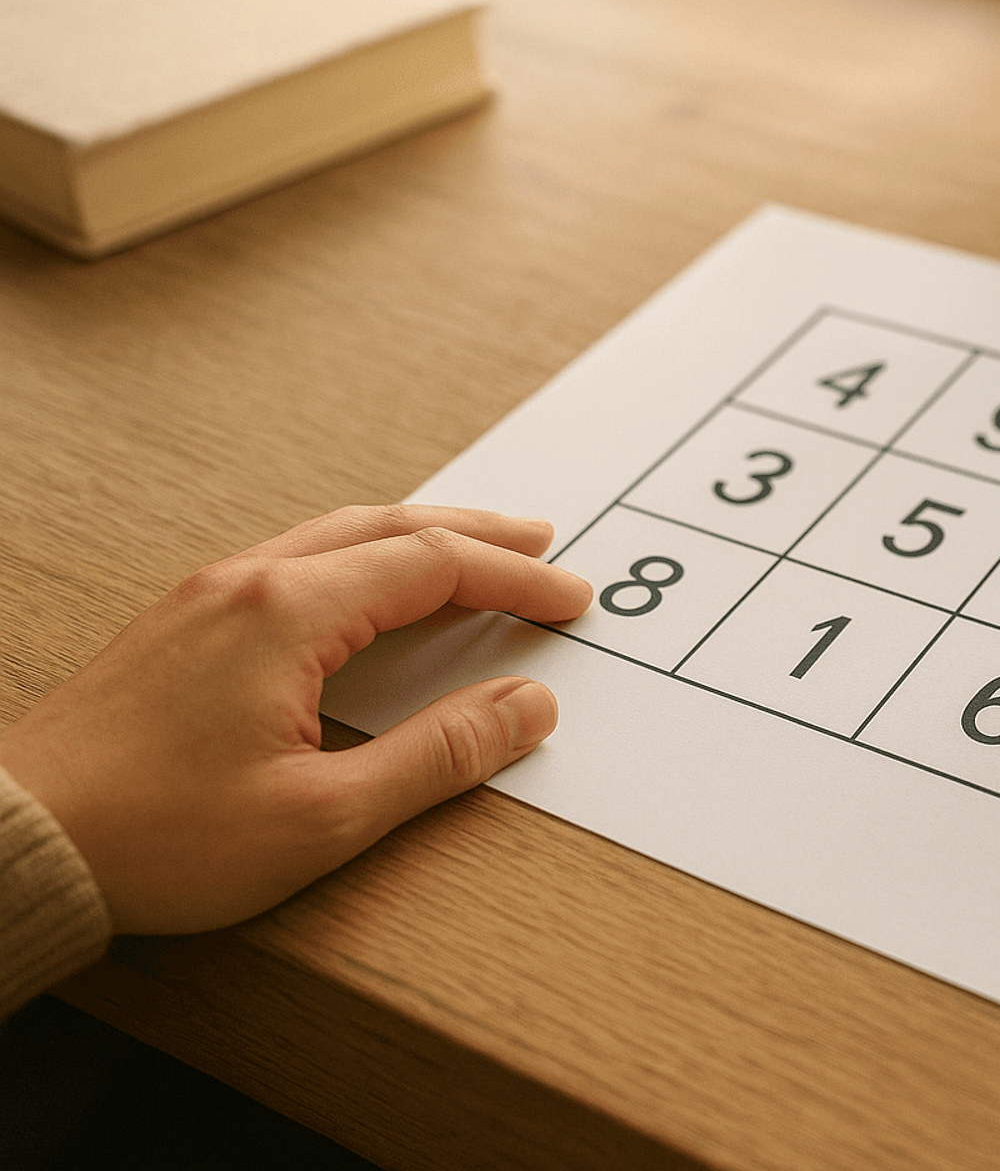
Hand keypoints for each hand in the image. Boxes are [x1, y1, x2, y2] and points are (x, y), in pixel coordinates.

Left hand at [0, 506, 591, 932]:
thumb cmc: (156, 837)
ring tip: (470, 549)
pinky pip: (293, 559)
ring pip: (336, 536)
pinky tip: (367, 588)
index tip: (570, 599)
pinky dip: (359, 558)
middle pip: (388, 528)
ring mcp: (205, 598)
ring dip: (416, 538)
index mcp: (287, 614)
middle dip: (476, 533)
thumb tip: (526, 709)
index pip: (434, 567)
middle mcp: (247, 583)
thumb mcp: (325, 816)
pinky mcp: (179, 626)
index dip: (516, 579)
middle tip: (541, 540)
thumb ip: (439, 757)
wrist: (16, 844)